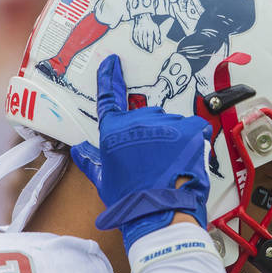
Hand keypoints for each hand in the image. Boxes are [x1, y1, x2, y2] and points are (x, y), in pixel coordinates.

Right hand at [70, 55, 211, 250]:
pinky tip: (187, 156)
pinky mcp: (188, 128)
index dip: (109, 77)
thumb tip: (78, 150)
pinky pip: (193, 126)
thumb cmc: (130, 198)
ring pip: (170, 123)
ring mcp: (164, 123)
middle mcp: (137, 121)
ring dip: (173, 138)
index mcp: (114, 130)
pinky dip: (192, 139)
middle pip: (147, 116)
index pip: (109, 97)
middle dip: (152, 132)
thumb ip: (90, 162)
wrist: (159, 210)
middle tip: (155, 158)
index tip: (113, 62)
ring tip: (171, 162)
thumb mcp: (104, 180)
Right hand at [130, 13, 160, 52]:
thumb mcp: (156, 28)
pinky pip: (135, 36)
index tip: (151, 48)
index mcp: (150, 29)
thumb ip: (158, 35)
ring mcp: (139, 29)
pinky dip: (136, 41)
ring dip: (141, 44)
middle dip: (146, 45)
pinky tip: (138, 44)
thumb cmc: (151, 25)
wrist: (143, 18)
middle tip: (147, 49)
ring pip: (139, 38)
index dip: (150, 44)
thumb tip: (158, 43)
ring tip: (143, 47)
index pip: (150, 38)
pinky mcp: (135, 30)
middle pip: (145, 38)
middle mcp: (144, 29)